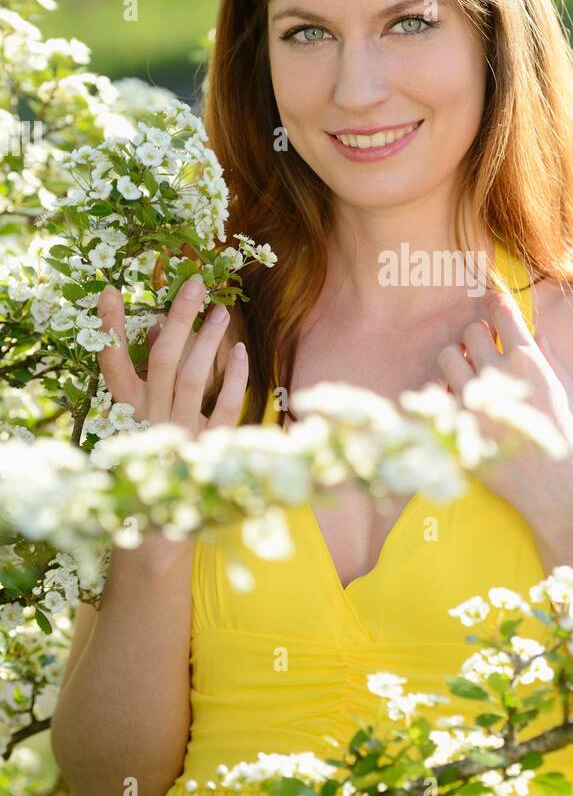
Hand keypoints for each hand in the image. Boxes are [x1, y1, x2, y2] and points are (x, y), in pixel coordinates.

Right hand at [97, 274, 247, 435]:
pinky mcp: (208, 445)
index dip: (109, 329)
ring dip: (207, 341)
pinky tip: (240, 351)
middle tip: (196, 283)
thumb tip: (153, 330)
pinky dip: (234, 378)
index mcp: (126, 411)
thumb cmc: (155, 450)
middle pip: (162, 360)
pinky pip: (223, 407)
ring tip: (220, 310)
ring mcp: (179, 433)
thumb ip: (146, 374)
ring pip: (192, 379)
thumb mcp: (142, 412)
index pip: (112, 365)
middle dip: (178, 318)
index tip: (109, 291)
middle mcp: (149, 420)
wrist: (166, 513)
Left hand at [436, 285, 572, 505]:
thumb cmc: (568, 442)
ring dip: (455, 361)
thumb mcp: (569, 395)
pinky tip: (453, 400)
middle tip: (481, 351)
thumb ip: (551, 360)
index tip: (492, 303)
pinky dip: (441, 392)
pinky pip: (433, 392)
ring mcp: (473, 398)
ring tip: (465, 374)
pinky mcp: (456, 423)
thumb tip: (539, 335)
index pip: (503, 313)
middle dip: (475, 337)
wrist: (555, 487)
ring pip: (447, 356)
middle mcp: (498, 374)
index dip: (495, 303)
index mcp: (529, 361)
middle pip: (470, 331)